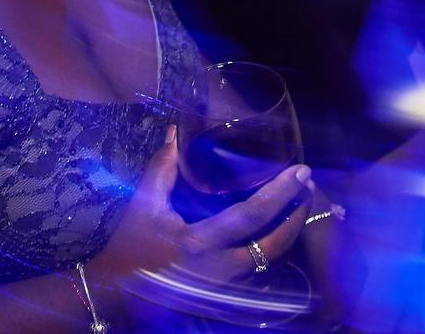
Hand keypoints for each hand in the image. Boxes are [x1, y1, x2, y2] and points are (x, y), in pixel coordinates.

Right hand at [86, 127, 317, 318]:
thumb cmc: (128, 245)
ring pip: (270, 261)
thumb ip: (164, 168)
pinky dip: (274, 248)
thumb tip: (176, 131)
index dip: (280, 194)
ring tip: (301, 203)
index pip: (251, 217)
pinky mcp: (223, 294)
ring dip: (290, 232)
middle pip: (274, 246)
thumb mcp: (144, 204)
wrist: (115, 292)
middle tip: (309, 187)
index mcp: (196, 243)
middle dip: (298, 216)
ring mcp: (222, 286)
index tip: (301, 171)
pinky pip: (259, 270)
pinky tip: (281, 227)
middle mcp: (216, 269)